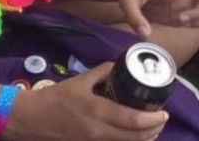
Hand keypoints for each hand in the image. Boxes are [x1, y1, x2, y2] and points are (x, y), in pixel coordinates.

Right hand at [8, 63, 167, 140]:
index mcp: (98, 111)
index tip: (165, 113)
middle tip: (162, 120)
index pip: (133, 120)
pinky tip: (132, 135)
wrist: (33, 119)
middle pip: (135, 138)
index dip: (153, 119)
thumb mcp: (80, 80)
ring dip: (144, 139)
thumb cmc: (56, 98)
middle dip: (154, 131)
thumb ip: (101, 72)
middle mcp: (100, 132)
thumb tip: (118, 65)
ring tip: (152, 128)